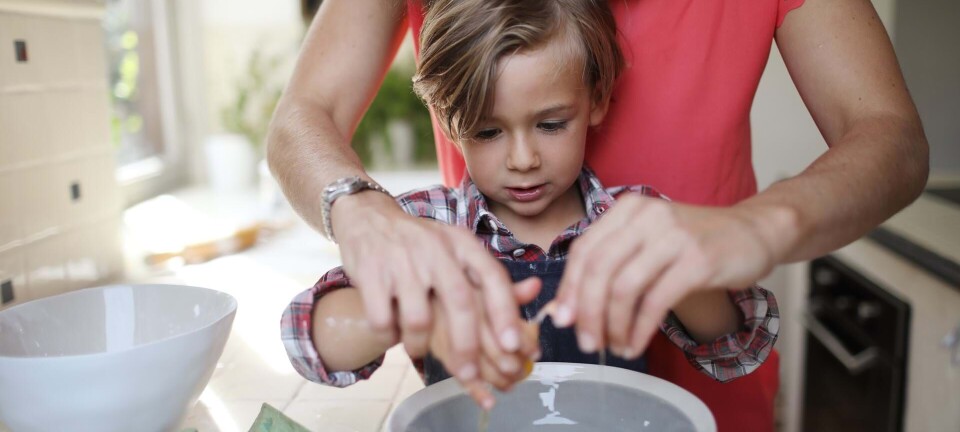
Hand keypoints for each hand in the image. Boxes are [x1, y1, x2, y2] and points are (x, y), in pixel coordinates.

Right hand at [331, 191, 535, 381]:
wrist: (368, 217)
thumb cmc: (421, 244)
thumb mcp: (458, 251)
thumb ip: (491, 276)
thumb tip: (535, 293)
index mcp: (462, 243)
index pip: (492, 277)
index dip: (505, 313)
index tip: (513, 346)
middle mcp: (435, 249)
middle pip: (459, 302)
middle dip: (467, 346)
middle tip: (469, 374)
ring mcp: (401, 260)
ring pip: (418, 319)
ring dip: (419, 345)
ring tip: (418, 349)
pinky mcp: (370, 272)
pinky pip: (383, 319)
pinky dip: (389, 335)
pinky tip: (391, 333)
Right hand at [429, 278, 541, 409]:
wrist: (405, 288)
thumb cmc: (449, 286)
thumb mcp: (477, 279)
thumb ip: (507, 289)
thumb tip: (536, 285)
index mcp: (474, 285)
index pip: (504, 313)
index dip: (522, 339)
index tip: (533, 352)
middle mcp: (458, 304)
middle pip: (490, 341)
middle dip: (511, 362)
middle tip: (522, 370)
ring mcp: (442, 325)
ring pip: (474, 360)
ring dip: (496, 377)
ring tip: (510, 383)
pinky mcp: (431, 343)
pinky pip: (453, 371)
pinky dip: (474, 389)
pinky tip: (488, 401)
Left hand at [554, 194, 778, 357]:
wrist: (753, 231)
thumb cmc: (693, 242)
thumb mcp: (647, 244)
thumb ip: (610, 268)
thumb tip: (565, 308)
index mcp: (627, 209)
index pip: (584, 250)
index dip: (569, 288)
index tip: (563, 319)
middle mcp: (647, 217)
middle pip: (599, 270)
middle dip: (587, 313)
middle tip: (586, 341)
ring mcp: (673, 237)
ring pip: (624, 288)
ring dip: (613, 325)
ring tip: (614, 347)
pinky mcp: (697, 261)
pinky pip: (655, 302)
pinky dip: (639, 329)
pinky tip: (636, 343)